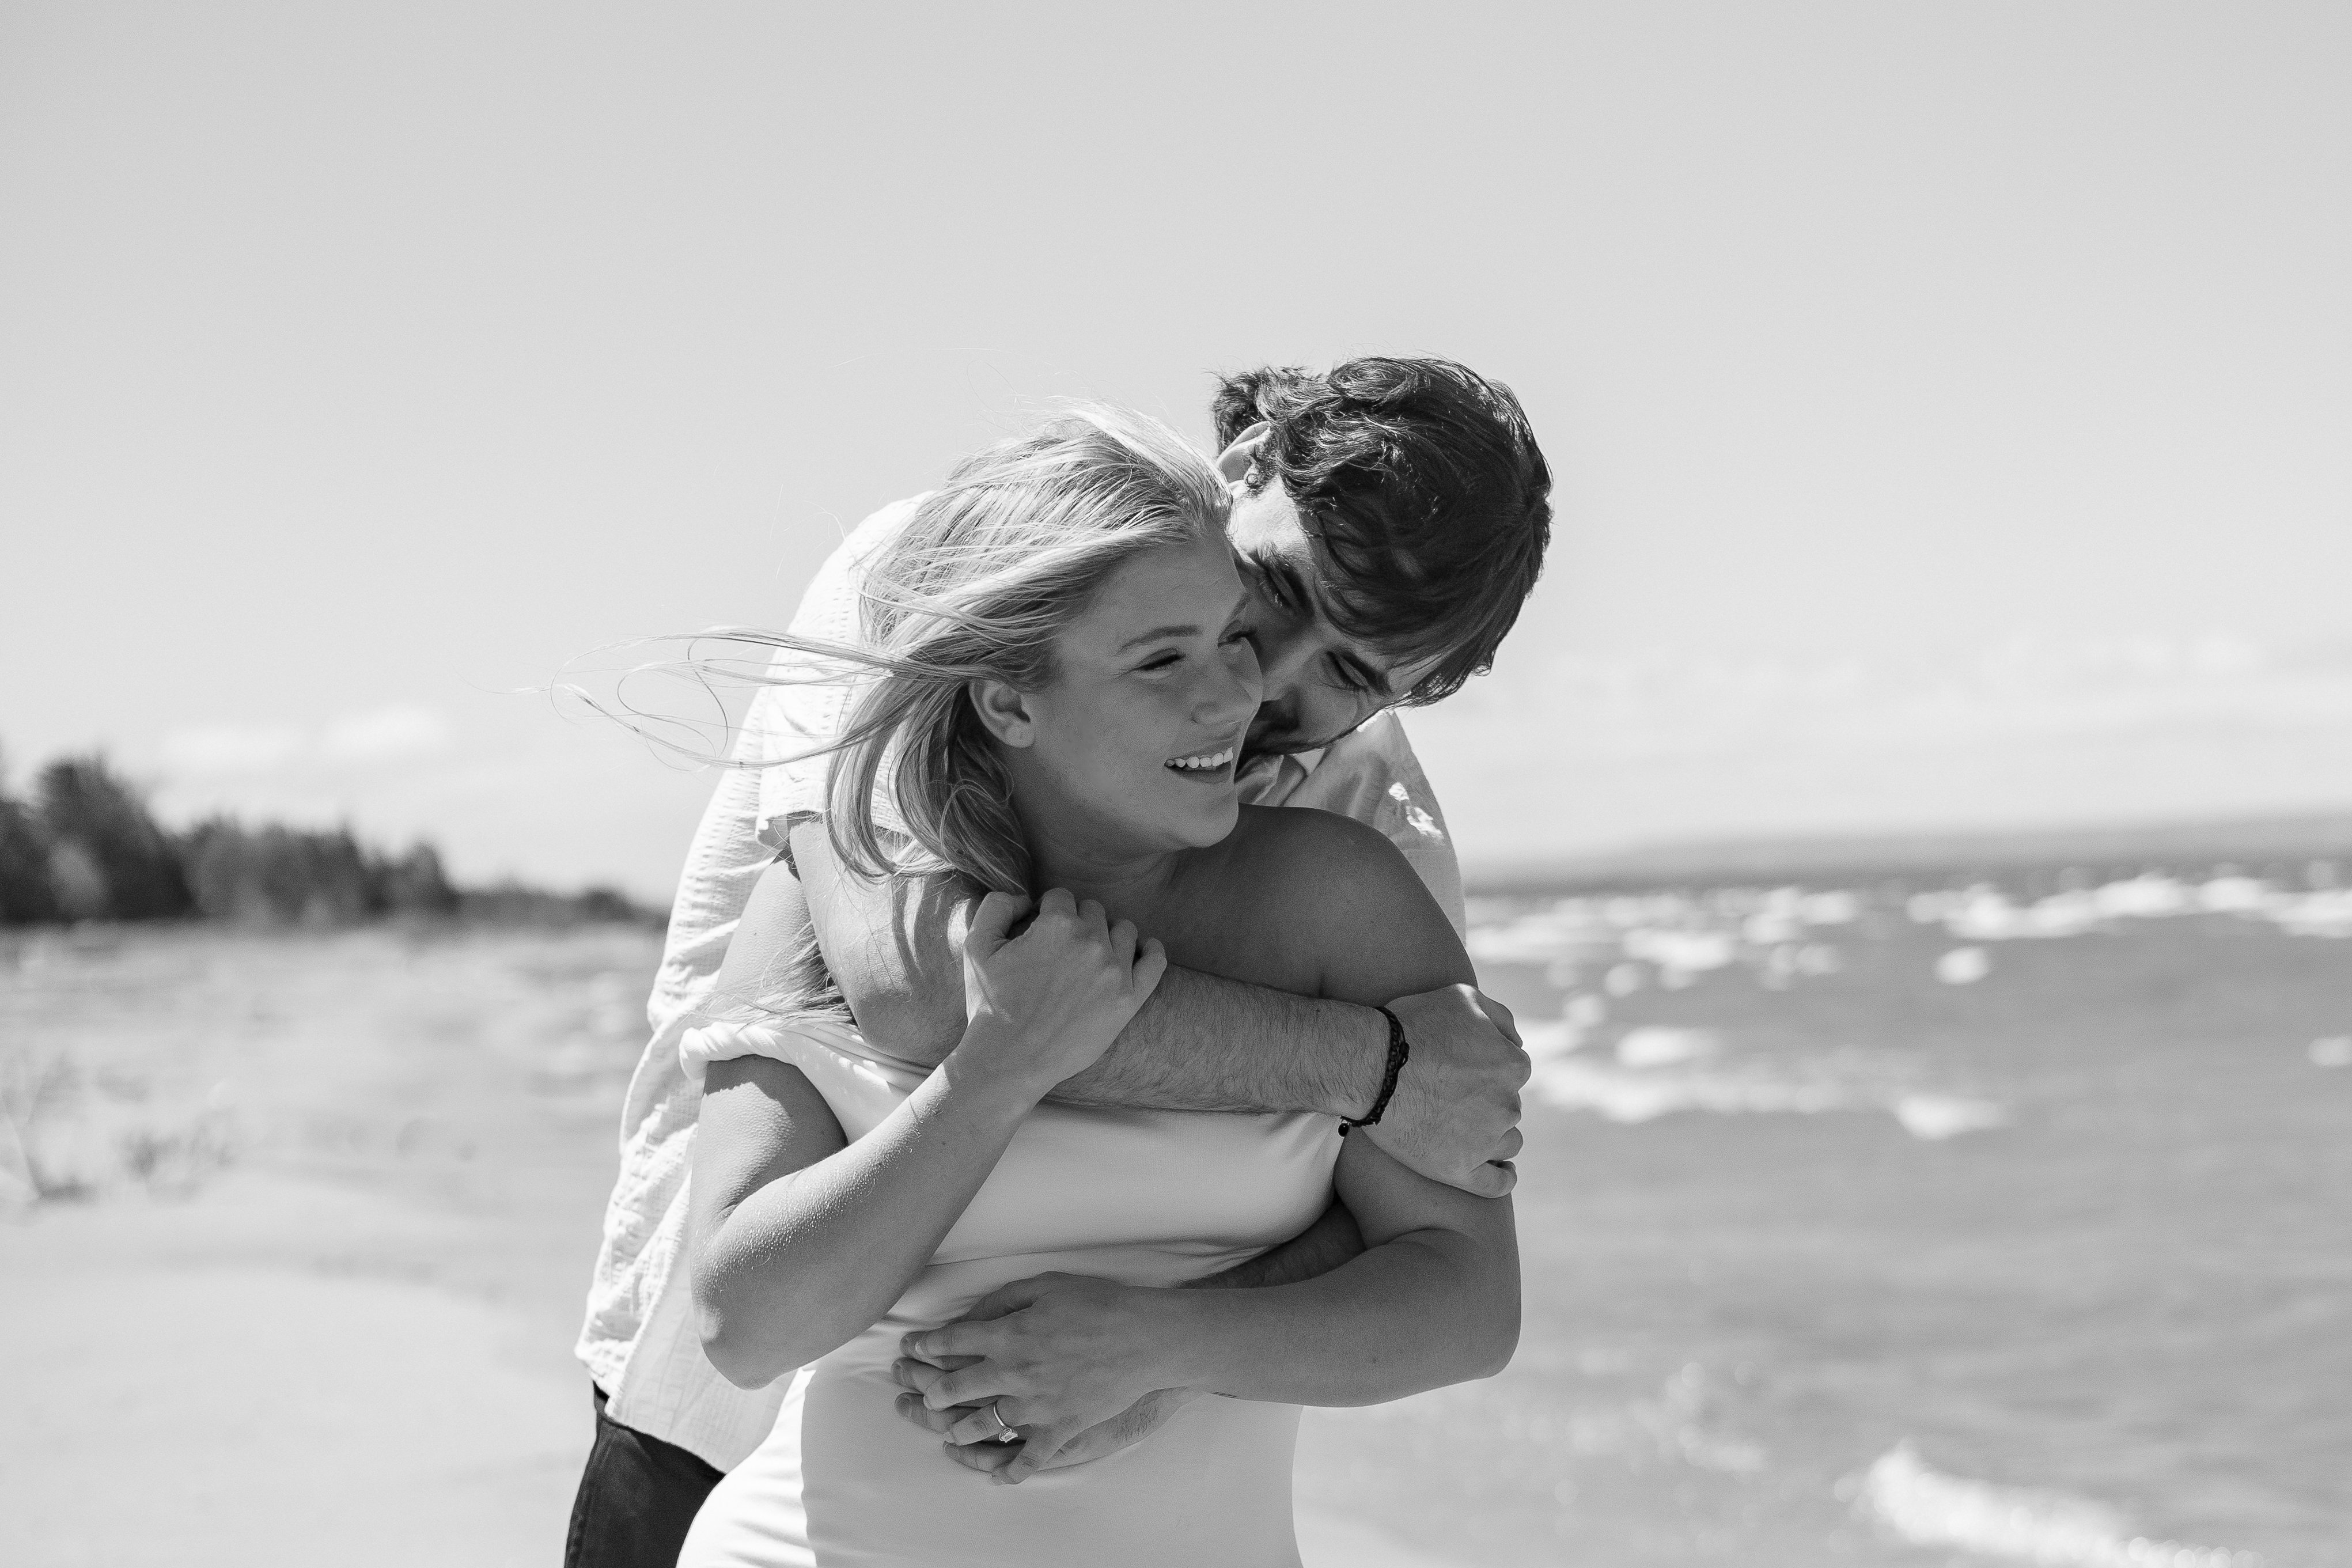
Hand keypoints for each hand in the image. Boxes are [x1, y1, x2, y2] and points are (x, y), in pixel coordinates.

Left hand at [894, 1272, 1186, 1481]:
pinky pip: (1027, 1458)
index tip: (912, 1348)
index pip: (951, 1341)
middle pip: (955, 1387)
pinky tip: (995, 1477)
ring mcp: (1035, 1405)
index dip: (925, 1345)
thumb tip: (973, 1315)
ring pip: (981, 1425)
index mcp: (1008, 1333)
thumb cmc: (1099, 1304)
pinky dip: (1009, 1472)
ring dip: (956, 1430)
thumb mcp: (1048, 1285)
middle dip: (929, 1391)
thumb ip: (1005, 1298)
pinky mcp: (1059, 1429)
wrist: (1145, 1338)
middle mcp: (1013, 1372)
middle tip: (918, 1393)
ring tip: (947, 1432)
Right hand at [955, 889, 1167, 1093]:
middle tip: (1060, 952)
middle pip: (1093, 911)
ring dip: (1107, 936)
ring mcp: (1114, 972)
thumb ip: (997, 906)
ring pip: (1123, 930)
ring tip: (1089, 958)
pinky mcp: (1129, 1000)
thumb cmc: (990, 1006)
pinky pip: (1155, 961)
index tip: (1040, 933)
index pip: (1061, 898)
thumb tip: (1025, 897)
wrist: (1009, 1062)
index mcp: (1056, 925)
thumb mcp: (976, 947)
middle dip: (1076, 924)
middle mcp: (1090, 943)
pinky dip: (1149, 951)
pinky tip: (1139, 951)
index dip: (1047, 913)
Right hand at [1365, 985, 1527, 1196]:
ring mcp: (1484, 1142)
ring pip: (1507, 1143)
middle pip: (1508, 1107)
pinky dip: (1502, 1178)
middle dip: (1487, 1102)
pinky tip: (1501, 1172)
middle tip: (1451, 1095)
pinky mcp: (1459, 1170)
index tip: (1463, 1070)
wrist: (1369, 1064)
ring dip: (1493, 1135)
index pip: (1512, 1071)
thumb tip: (1515, 1042)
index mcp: (1513, 1066)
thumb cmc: (1412, 1025)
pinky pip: (1496, 1184)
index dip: (1487, 1068)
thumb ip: (1500, 1018)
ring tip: (1464, 1128)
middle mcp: (1507, 1106)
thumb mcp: (1464, 996)